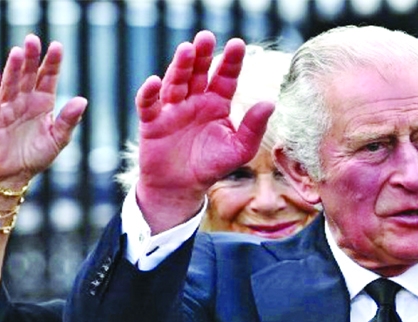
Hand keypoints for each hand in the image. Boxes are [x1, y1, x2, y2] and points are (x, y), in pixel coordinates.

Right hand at [0, 34, 87, 183]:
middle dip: (31, 58)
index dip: (52, 62)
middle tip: (33, 39)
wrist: (16, 175)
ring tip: (18, 52)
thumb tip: (83, 101)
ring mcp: (8, 108)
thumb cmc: (37, 155)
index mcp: (43, 103)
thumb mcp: (59, 139)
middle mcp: (25, 101)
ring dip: (13, 68)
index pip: (48, 77)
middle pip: (28, 75)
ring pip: (11, 83)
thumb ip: (69, 120)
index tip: (57, 46)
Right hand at [135, 31, 274, 231]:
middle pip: (198, 72)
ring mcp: (172, 109)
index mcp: (217, 103)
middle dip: (202, 55)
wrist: (181, 188)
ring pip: (175, 82)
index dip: (231, 61)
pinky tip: (154, 82)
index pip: (225, 77)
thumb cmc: (211, 166)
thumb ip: (253, 128)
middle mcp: (194, 101)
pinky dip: (149, 93)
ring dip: (180, 66)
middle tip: (206, 37)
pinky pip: (148, 104)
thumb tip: (269, 103)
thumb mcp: (239, 150)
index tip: (238, 44)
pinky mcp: (152, 122)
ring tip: (186, 49)